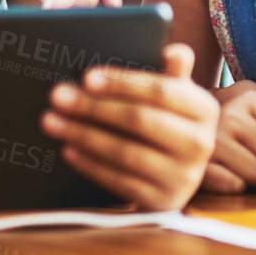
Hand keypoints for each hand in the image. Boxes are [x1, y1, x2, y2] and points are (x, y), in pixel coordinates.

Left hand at [39, 43, 217, 210]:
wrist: (177, 174)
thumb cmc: (167, 121)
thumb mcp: (175, 96)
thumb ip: (172, 73)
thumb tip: (174, 51)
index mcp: (204, 109)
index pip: (161, 91)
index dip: (123, 83)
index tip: (86, 77)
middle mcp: (200, 144)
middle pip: (140, 121)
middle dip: (93, 107)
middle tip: (57, 96)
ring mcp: (183, 177)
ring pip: (125, 153)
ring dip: (83, 135)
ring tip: (51, 121)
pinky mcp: (162, 202)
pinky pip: (119, 182)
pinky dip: (90, 165)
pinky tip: (67, 149)